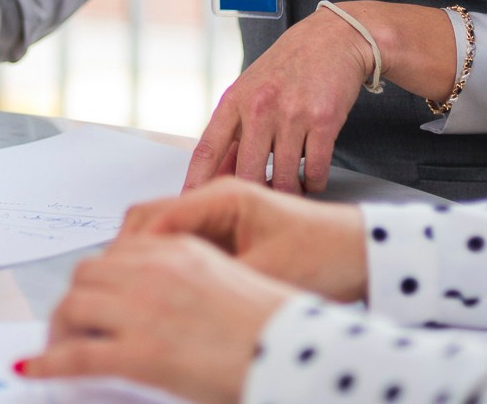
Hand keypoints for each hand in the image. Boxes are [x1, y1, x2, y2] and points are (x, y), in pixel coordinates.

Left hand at [21, 236, 285, 403]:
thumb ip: (190, 281)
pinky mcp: (139, 353)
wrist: (297, 351)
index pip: (119, 251)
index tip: (92, 295)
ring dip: (59, 327)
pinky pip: (76, 354)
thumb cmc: (276, 326)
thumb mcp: (229, 282)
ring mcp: (144, 310)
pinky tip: (35, 369)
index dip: (100, 276)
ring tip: (56, 347)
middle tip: (70, 323)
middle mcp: (155, 271)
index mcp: (180, 249)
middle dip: (75, 298)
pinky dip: (49, 361)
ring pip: (74, 306)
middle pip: (88, 273)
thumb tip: (166, 303)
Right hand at [120, 177, 367, 301]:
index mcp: (226, 194)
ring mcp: (223, 212)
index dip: (134, 248)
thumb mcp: (267, 271)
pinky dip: (175, 263)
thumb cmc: (327, 254)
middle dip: (135, 251)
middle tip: (126, 289)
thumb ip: (215, 275)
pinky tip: (175, 290)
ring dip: (154, 258)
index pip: (158, 214)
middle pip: (154, 218)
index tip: (121, 279)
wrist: (364, 253)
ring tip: (145, 291)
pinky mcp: (231, 230)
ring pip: (168, 232)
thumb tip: (170, 289)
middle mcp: (219, 196)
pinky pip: (188, 243)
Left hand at [185, 7, 373, 193]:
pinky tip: (312, 178)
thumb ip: (236, 129)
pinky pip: (315, 170)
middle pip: (247, 173)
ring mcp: (292, 115)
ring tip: (291, 190)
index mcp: (235, 100)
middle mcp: (260, 107)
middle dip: (254, 194)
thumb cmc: (288, 65)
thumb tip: (221, 172)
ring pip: (284, 179)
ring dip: (289, 192)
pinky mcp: (324, 121)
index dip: (195, 182)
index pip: (207, 149)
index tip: (188, 203)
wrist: (333, 38)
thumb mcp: (251, 89)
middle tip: (260, 202)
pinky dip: (314, 183)